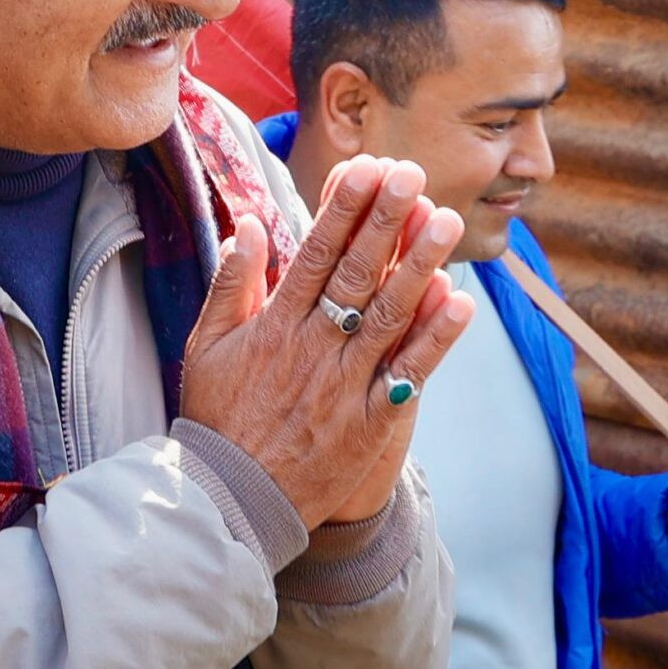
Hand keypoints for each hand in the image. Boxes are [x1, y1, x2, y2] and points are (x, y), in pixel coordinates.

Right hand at [180, 157, 476, 527]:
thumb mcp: (207, 347)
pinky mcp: (369, 423)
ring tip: (446, 220)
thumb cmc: (218, 419)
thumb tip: (251, 226)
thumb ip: (232, 285)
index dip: (342, 209)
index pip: (314, 254)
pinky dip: (434, 339)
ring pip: (389, 315)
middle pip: (356, 273)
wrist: (231, 499)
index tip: (365, 169)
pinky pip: (408, 373)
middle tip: (413, 173)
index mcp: (274, 326)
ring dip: (420, 266)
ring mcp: (344, 385)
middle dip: (385, 220)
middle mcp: (313, 348)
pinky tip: (460, 302)